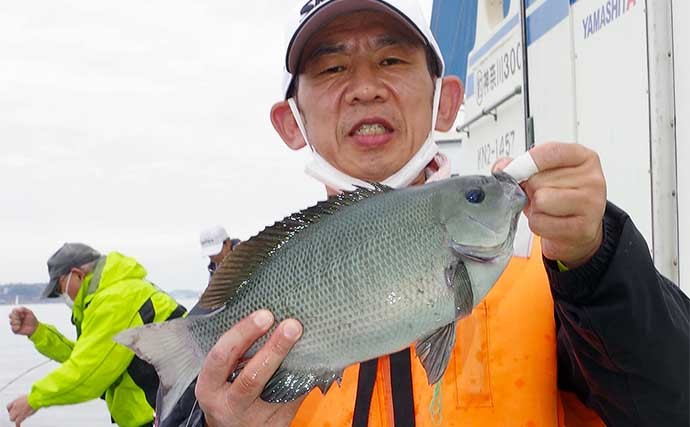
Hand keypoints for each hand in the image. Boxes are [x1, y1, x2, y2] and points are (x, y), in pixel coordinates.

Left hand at [7, 395, 35, 425]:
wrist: (35, 399)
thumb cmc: (34, 397)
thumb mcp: (27, 397)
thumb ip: (24, 401)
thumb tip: (27, 402)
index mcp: (16, 401)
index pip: (8, 406)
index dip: (10, 409)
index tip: (12, 410)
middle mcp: (15, 406)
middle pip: (10, 413)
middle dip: (13, 414)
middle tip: (17, 415)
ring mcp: (17, 412)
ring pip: (12, 418)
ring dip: (15, 419)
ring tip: (18, 420)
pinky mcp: (20, 416)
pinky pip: (17, 422)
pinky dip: (18, 425)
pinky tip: (18, 426)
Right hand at [9, 307, 37, 336]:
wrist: (34, 327)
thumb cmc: (32, 319)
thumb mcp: (29, 312)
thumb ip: (24, 309)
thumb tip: (17, 309)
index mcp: (18, 313)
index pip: (13, 310)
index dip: (16, 311)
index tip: (22, 313)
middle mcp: (15, 318)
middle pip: (10, 315)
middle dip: (16, 316)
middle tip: (22, 318)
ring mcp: (14, 324)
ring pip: (11, 322)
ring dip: (17, 322)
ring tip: (21, 323)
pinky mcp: (14, 329)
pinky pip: (12, 328)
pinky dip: (16, 327)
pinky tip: (20, 327)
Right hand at [196, 310, 304, 426]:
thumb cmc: (226, 394)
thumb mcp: (219, 377)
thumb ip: (236, 353)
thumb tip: (267, 317)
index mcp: (210, 387)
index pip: (221, 357)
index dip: (243, 334)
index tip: (264, 316)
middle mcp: (229, 404)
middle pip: (251, 377)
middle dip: (274, 349)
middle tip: (291, 326)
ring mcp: (253, 416)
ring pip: (276, 390)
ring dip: (294, 364)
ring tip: (305, 341)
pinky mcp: (275, 422)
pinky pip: (293, 397)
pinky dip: (304, 378)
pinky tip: (314, 360)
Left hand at [495, 142, 605, 267]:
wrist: (576, 231)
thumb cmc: (559, 199)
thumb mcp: (543, 175)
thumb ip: (520, 165)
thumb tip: (503, 168)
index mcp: (584, 158)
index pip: (551, 151)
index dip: (526, 162)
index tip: (516, 170)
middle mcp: (592, 179)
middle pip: (539, 179)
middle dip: (531, 190)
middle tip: (541, 196)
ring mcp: (591, 204)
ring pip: (541, 201)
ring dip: (535, 209)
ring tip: (546, 210)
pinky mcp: (583, 227)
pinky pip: (541, 223)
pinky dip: (538, 225)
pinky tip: (550, 223)